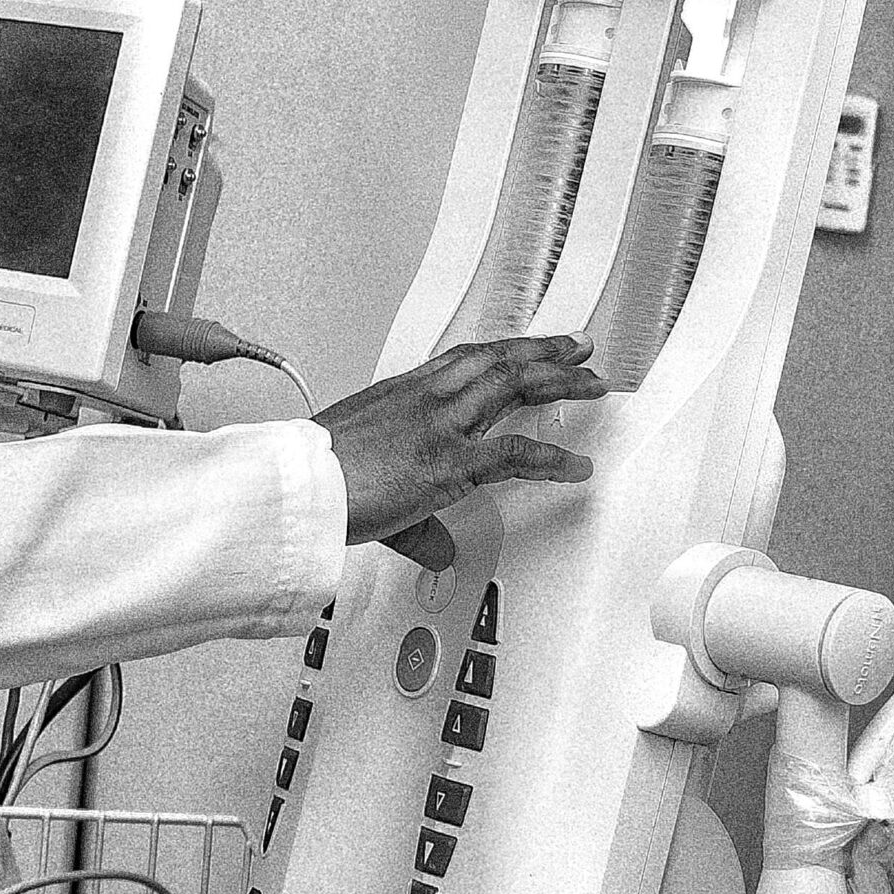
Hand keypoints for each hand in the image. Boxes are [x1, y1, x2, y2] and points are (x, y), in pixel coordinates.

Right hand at [316, 333, 604, 570]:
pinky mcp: (450, 463)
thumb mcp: (362, 472)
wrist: (301, 484)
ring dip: (560, 380)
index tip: (526, 345)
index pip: (465, 358)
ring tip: (592, 382)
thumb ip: (412, 514)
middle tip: (577, 348)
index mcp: (403, 392)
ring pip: (515, 386)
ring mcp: (442, 427)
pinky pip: (516, 455)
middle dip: (545, 351)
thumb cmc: (317, 473)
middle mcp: (427, 399)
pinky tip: (575, 464)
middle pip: (499, 360)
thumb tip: (439, 548)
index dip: (503, 348)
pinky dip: (552, 458)